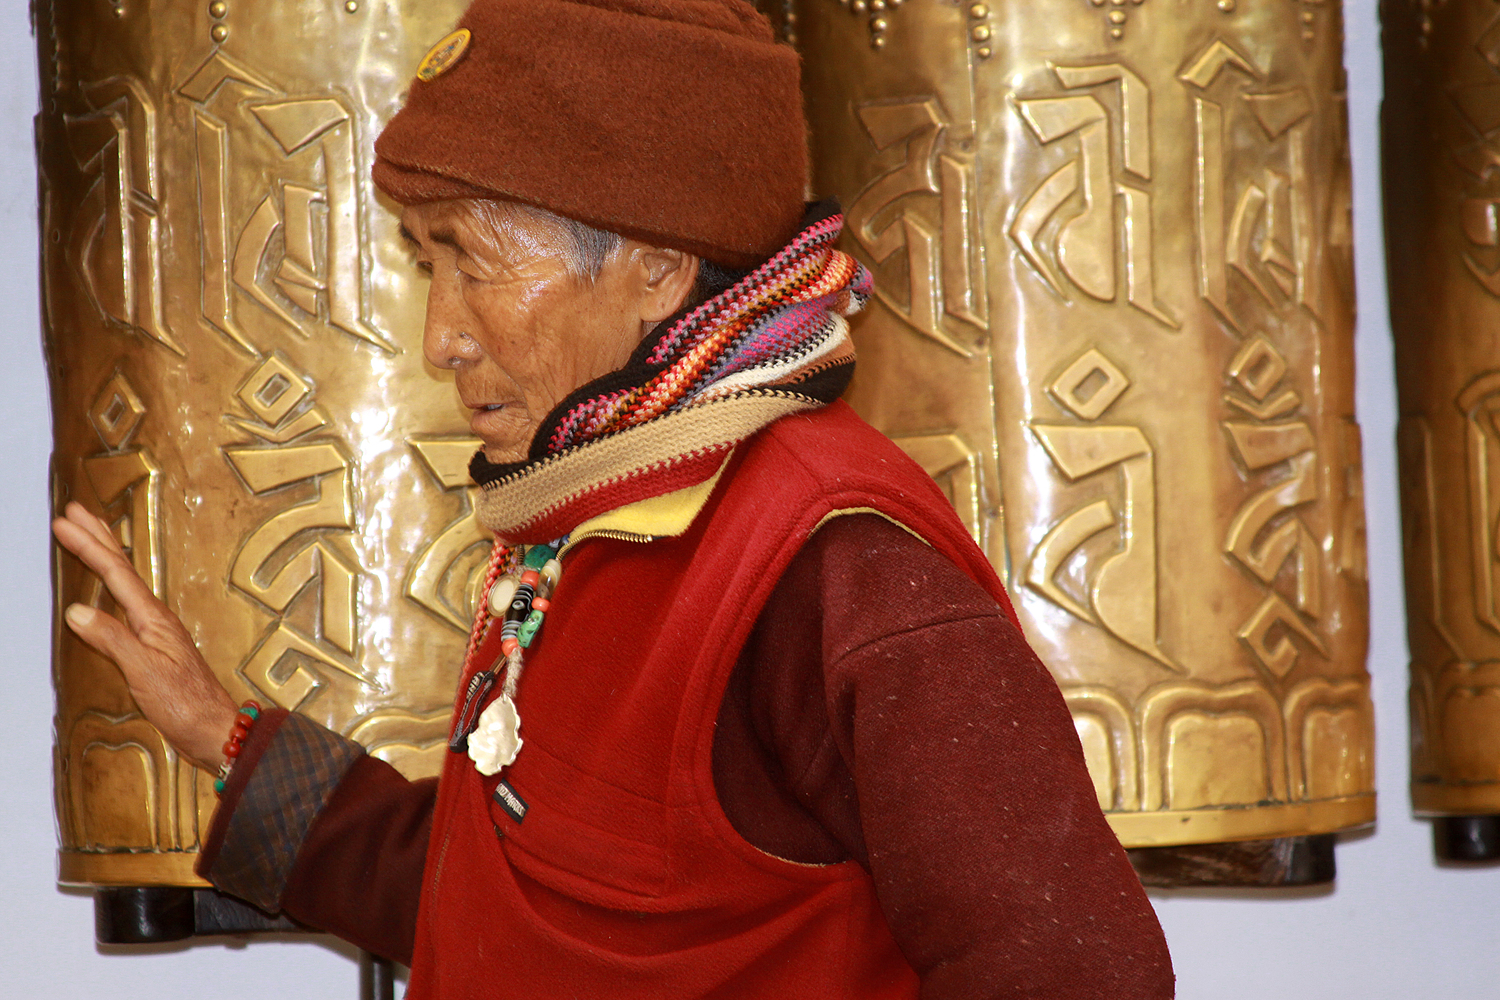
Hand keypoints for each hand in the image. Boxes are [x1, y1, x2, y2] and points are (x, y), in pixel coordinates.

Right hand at [52, 501, 239, 771]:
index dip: (88, 546)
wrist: (213, 729)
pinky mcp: (155, 649)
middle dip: (98, 538)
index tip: (64, 522)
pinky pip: (127, 605)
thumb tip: (78, 611)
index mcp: (153, 619)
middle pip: (123, 569)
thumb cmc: (185, 704)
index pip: (116, 573)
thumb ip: (112, 640)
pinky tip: (109, 594)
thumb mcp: (144, 670)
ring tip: (90, 536)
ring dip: (106, 557)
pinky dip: (112, 588)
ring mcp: (156, 633)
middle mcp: (156, 620)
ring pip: (126, 584)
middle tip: (75, 511)